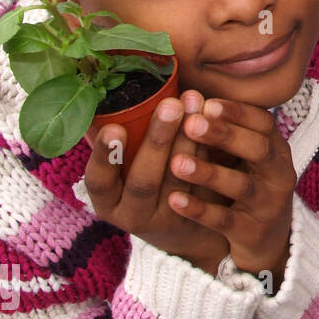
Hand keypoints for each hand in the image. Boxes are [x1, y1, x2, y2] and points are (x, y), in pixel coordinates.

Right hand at [84, 90, 229, 274]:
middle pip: (144, 180)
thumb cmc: (149, 184)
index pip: (99, 181)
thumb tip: (127, 86)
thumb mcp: (127, 170)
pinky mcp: (200, 221)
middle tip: (171, 104)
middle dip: (158, 140)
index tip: (114, 127)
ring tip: (196, 105)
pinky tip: (220, 127)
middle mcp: (133, 215)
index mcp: (108, 201)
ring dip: (189, 142)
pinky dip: (212, 156)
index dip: (104, 156)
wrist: (187, 231)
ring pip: (179, 183)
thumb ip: (128, 140)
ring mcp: (169, 221)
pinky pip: (207, 188)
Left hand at [167, 98, 296, 288]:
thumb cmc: (247, 185)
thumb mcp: (244, 157)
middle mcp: (278, 173)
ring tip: (177, 163)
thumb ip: (222, 133)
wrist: (270, 241)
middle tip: (191, 124)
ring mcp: (268, 204)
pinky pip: (225, 220)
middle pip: (259, 149)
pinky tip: (174, 201)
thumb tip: (186, 97)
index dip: (237, 112)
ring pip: (242, 185)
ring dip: (209, 172)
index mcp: (276, 149)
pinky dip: (200, 210)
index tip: (206, 103)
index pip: (264, 123)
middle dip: (225, 135)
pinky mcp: (253, 232)